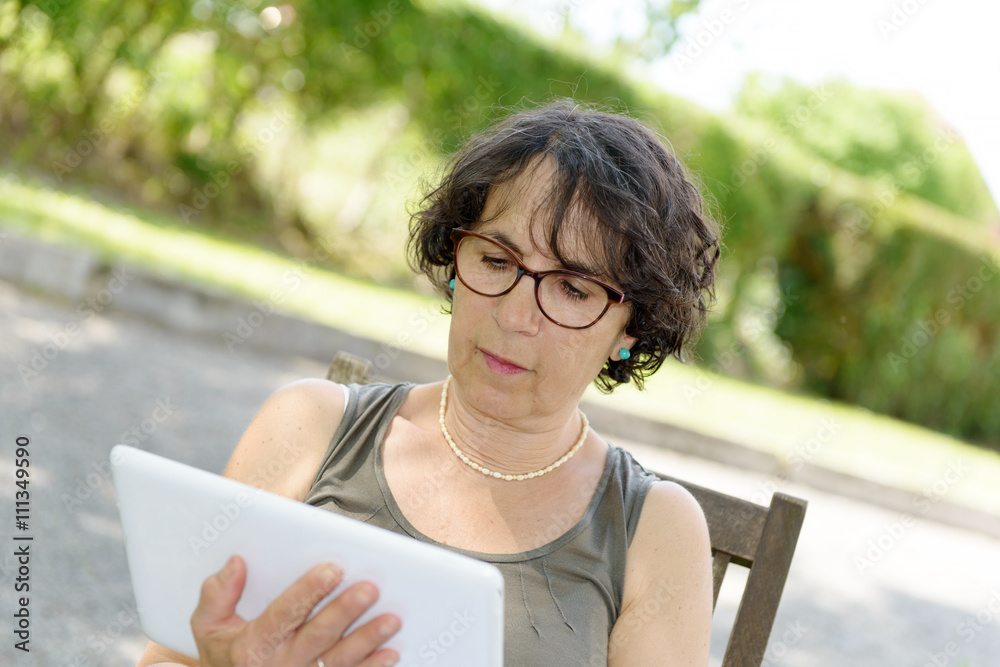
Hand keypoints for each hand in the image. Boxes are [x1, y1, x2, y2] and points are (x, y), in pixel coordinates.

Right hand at [190, 555, 400, 666]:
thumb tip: (236, 563)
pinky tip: (390, 653)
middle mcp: (279, 665)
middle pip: (319, 635)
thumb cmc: (226, 657)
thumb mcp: (208, 628)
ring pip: (339, 660)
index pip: (284, 613)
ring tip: (391, 620)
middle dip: (345, 611)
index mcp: (252, 645)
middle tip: (370, 589)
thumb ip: (217, 594)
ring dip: (367, 640)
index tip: (332, 570)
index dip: (309, 590)